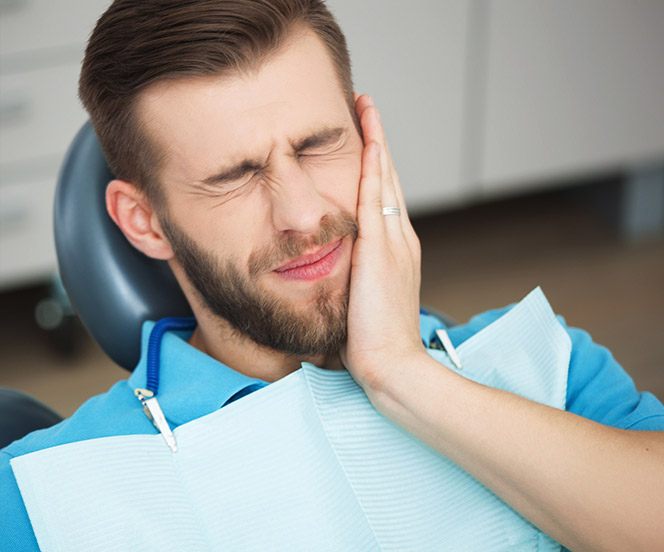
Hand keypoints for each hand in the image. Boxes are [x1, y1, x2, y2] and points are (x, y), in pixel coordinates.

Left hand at [340, 94, 424, 393]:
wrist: (393, 366)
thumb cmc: (375, 341)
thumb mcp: (365, 300)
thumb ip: (358, 278)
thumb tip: (340, 270)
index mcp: (396, 251)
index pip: (385, 198)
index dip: (376, 165)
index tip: (367, 140)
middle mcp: (400, 239)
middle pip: (389, 179)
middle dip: (378, 141)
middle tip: (368, 107)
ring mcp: (395, 243)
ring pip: (385, 181)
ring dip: (376, 142)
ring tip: (368, 109)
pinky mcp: (382, 251)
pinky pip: (377, 200)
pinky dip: (374, 169)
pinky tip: (369, 144)